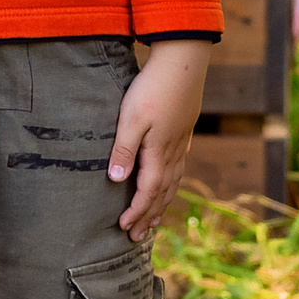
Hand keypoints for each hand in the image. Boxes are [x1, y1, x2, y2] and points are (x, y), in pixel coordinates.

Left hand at [109, 40, 209, 240]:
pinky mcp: (183, 132)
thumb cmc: (153, 88)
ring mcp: (181, 143)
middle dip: (148, 216)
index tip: (123, 228)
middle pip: (161, 193)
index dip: (135, 212)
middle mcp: (173, 153)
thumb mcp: (131, 118)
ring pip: (172, 182)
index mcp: (158, 153)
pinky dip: (171, 185)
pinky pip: (178, 169)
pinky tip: (168, 183)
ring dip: (161, 204)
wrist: (183, 62)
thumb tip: (115, 181)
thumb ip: (124, 150)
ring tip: (153, 220)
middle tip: (136, 236)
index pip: (147, 192)